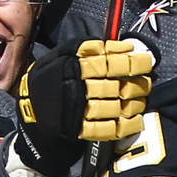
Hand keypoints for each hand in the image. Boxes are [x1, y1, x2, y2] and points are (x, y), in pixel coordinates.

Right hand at [14, 38, 154, 176]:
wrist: (30, 121)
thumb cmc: (49, 85)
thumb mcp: (58, 59)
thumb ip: (84, 50)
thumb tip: (117, 46)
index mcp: (68, 65)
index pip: (104, 59)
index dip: (127, 58)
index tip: (143, 57)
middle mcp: (73, 85)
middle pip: (113, 81)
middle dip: (136, 79)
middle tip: (146, 77)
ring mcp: (76, 108)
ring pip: (114, 104)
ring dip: (134, 102)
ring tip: (142, 98)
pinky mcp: (79, 130)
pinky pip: (107, 128)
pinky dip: (125, 125)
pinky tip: (135, 119)